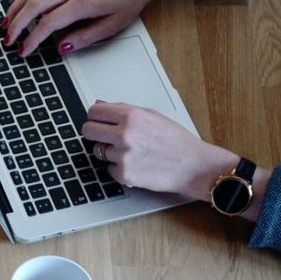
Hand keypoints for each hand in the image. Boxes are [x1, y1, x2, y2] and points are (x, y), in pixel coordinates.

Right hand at [0, 0, 160, 57]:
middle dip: (17, 24)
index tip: (24, 51)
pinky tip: (16, 1)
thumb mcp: (112, 26)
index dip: (33, 39)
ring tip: (6, 23)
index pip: (49, 23)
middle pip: (34, 5)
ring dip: (15, 7)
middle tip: (8, 40)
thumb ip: (85, 37)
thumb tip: (62, 47)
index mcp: (83, 3)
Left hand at [80, 101, 233, 198]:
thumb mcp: (153, 116)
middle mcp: (124, 134)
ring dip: (111, 152)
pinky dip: (119, 168)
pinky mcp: (124, 175)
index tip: (97, 121)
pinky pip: (109, 169)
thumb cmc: (176, 141)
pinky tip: (136, 165)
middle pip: (87, 131)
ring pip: (99, 151)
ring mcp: (123, 156)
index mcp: (131, 116)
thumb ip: (124, 109)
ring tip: (133, 152)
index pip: (93, 112)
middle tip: (105, 137)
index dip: (95, 117)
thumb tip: (101, 105)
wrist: (193, 166)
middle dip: (95, 133)